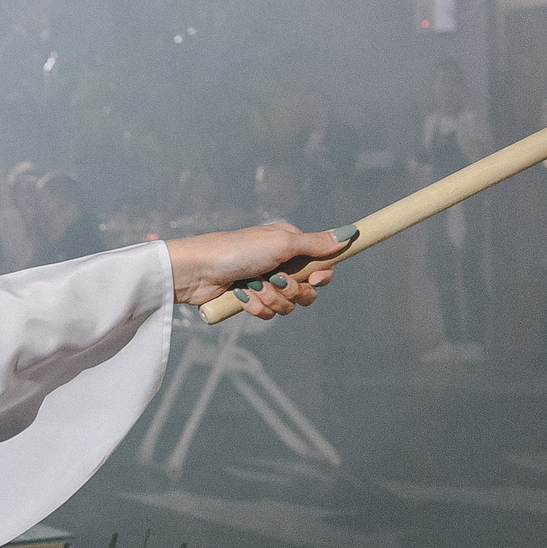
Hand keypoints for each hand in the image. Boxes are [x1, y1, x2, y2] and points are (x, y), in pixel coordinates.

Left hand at [166, 222, 353, 319]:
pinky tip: (241, 294)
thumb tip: (349, 233)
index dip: (321, 277)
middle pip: (307, 291)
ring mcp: (265, 282)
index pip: (322, 266)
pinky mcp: (251, 299)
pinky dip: (255, 306)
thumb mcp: (281, 243)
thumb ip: (316, 244)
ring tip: (251, 285)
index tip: (315, 279)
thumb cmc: (236, 250)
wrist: (197, 272)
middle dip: (291, 291)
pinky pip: (267, 313)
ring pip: (287, 305)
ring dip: (269, 298)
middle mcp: (280, 263)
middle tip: (274, 280)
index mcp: (290, 244)